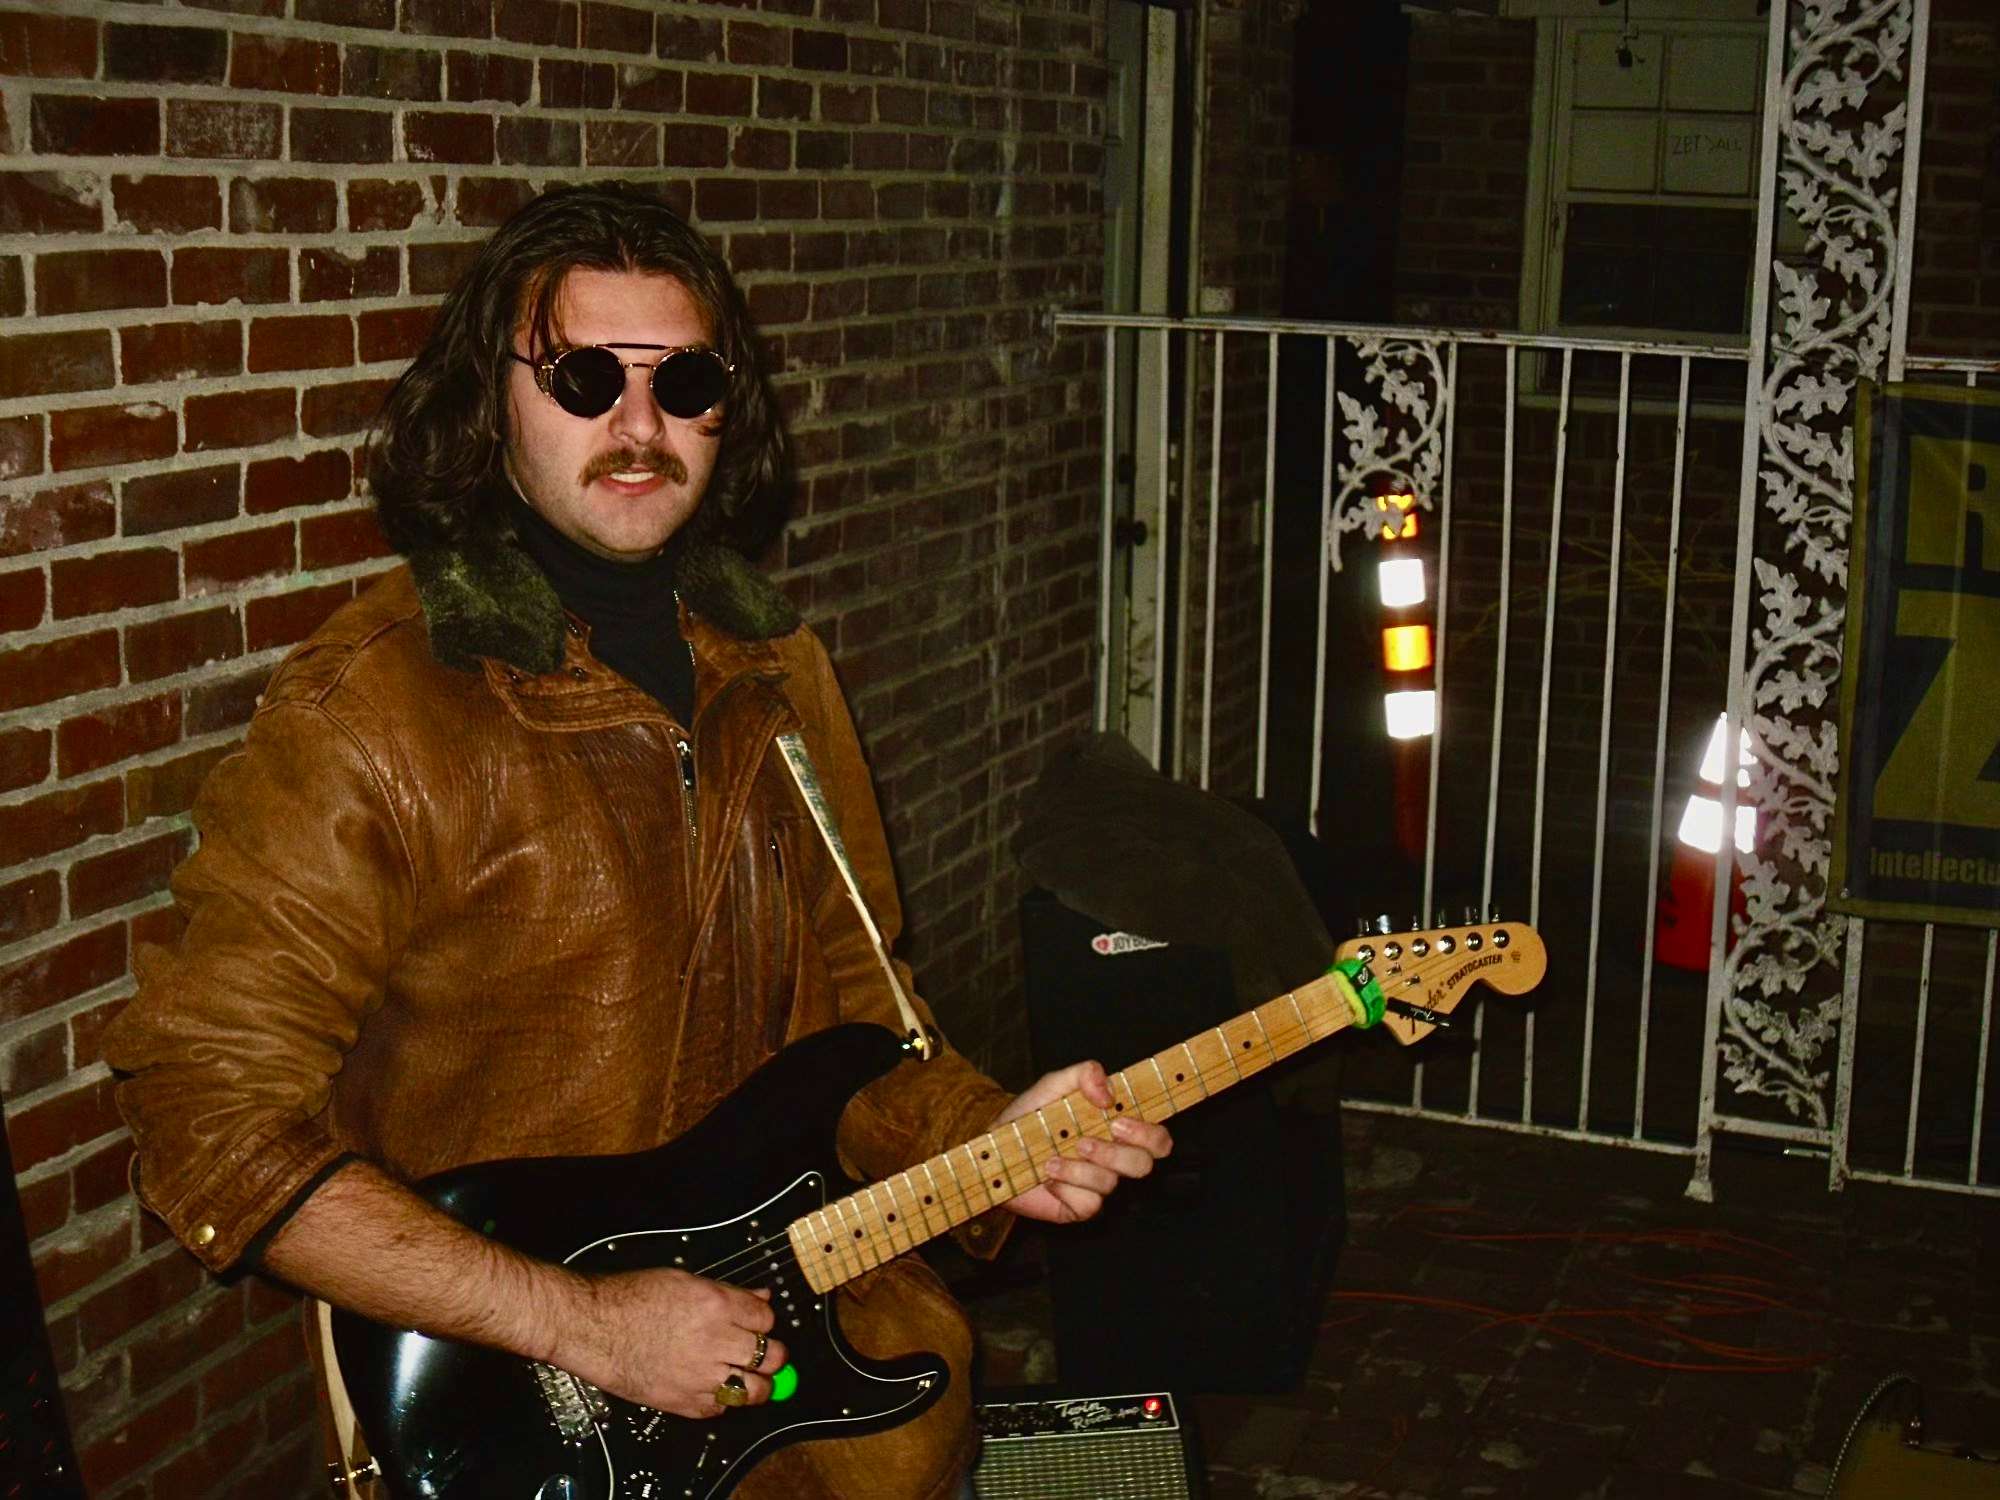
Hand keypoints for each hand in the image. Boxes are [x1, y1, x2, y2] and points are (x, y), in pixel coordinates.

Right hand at [560, 1267, 789, 1417]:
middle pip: (770, 1356)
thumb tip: (758, 1297)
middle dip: (774, 1356)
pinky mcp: (683, 1401)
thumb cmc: (630, 1299)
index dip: (765, 1322)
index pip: (767, 1319)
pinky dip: (722, 1402)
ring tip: (751, 1378)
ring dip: (757, 1384)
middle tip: (769, 1356)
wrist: (593, 1325)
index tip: (760, 1325)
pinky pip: (719, 1409)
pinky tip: (714, 1388)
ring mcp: (699, 1375)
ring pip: (753, 1390)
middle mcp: (714, 1340)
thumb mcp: (684, 1280)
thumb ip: (728, 1292)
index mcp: (716, 1305)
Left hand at [994, 1061, 1171, 1225]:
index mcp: (1117, 1128)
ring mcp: (1099, 1185)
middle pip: (1144, 1164)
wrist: (995, 1150)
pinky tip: (1047, 1176)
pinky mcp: (1080, 1207)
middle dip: (1117, 1153)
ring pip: (1111, 1183)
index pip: (1157, 1138)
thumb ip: (1083, 1075)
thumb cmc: (1031, 1116)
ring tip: (1052, 1158)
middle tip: (1085, 1141)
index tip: (1120, 1121)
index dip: (1152, 1134)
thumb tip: (1107, 1093)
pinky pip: (1089, 1204)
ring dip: (1079, 1169)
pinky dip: (1066, 1187)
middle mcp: (1115, 1158)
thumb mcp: (1053, 1085)